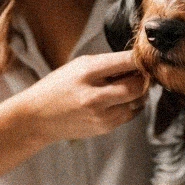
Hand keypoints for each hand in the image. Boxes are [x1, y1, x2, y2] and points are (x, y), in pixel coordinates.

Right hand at [24, 50, 148, 143]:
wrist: (38, 117)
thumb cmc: (59, 86)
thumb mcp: (78, 66)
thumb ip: (107, 64)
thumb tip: (138, 64)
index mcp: (87, 72)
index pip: (126, 61)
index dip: (141, 58)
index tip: (146, 56)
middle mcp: (95, 95)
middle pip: (137, 86)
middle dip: (144, 78)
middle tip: (143, 72)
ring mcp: (101, 115)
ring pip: (137, 101)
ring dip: (139, 93)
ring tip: (127, 85)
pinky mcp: (104, 127)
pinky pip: (130, 114)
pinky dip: (131, 105)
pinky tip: (119, 99)